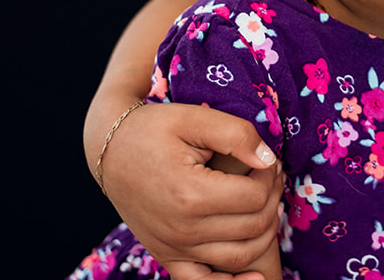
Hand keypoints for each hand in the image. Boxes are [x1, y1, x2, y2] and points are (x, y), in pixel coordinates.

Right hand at [98, 101, 282, 278]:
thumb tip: (268, 160)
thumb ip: (237, 135)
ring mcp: (174, 247)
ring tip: (265, 204)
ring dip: (265, 232)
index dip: (271, 176)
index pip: (255, 196)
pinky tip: (255, 276)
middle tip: (270, 178)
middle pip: (253, 226)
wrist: (111, 151)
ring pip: (240, 256)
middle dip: (272, 199)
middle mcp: (182, 229)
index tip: (267, 160)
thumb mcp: (195, 118)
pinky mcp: (167, 256)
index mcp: (190, 194)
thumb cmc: (153, 130)